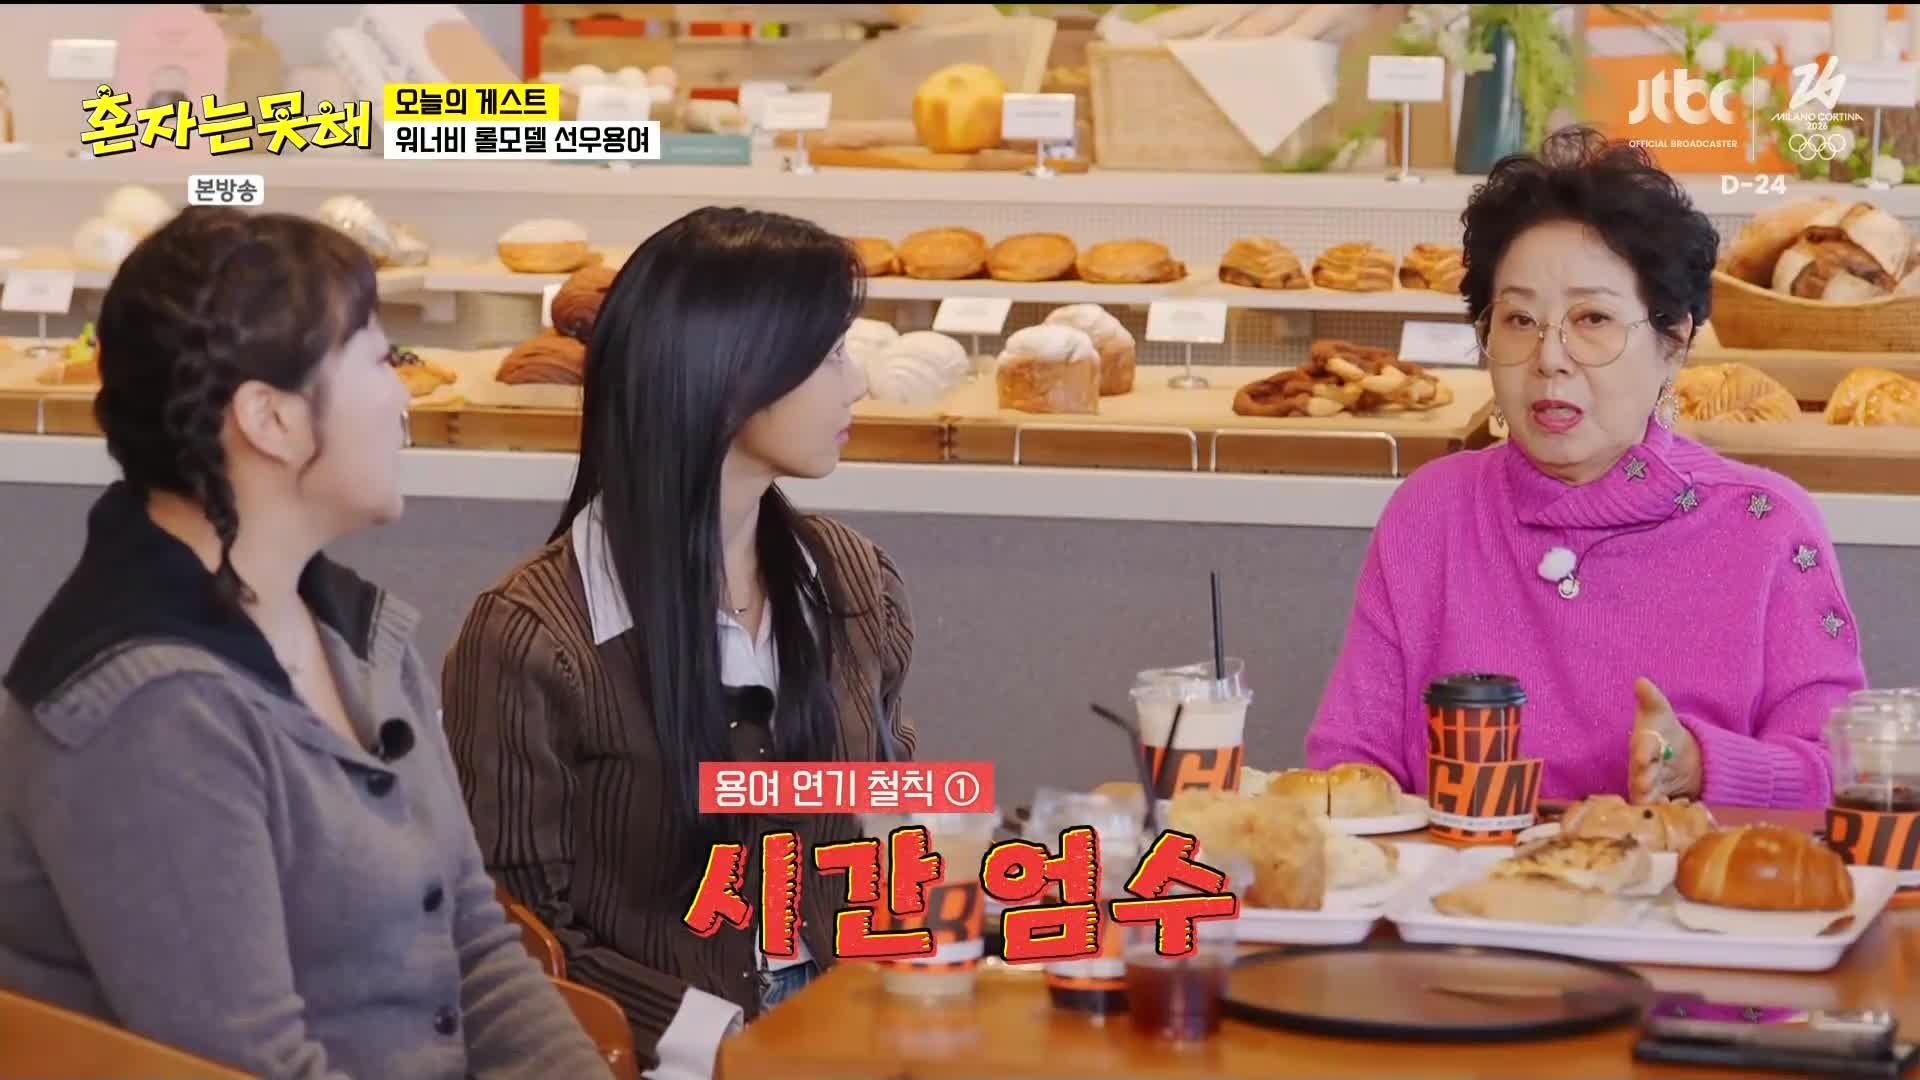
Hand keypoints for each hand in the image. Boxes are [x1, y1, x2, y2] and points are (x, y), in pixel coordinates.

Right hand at [1629, 677, 1700, 803]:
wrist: (1672, 752)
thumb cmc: (1662, 730)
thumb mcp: (1661, 712)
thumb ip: (1651, 698)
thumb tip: (1641, 681)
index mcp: (1643, 745)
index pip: (1642, 748)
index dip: (1643, 753)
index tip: (1646, 757)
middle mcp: (1641, 768)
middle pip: (1641, 776)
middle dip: (1644, 781)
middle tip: (1647, 786)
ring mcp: (1649, 786)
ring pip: (1648, 796)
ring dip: (1653, 801)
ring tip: (1661, 805)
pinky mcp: (1660, 800)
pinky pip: (1661, 808)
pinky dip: (1667, 812)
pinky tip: (1676, 813)